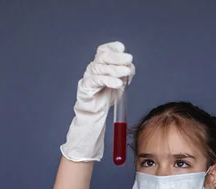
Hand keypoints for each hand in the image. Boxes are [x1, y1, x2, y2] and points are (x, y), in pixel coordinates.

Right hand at [60, 42, 134, 161]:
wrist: (95, 114)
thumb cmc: (107, 97)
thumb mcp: (120, 82)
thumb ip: (125, 73)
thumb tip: (130, 67)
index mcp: (101, 64)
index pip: (103, 50)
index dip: (112, 47)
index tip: (122, 48)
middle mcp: (93, 68)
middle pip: (102, 57)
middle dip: (117, 57)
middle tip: (129, 59)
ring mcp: (88, 77)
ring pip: (99, 68)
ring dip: (114, 69)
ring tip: (126, 72)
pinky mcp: (85, 88)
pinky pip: (95, 81)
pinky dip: (107, 81)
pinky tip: (118, 83)